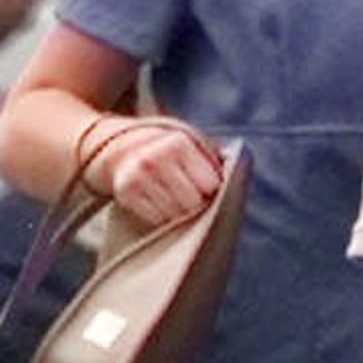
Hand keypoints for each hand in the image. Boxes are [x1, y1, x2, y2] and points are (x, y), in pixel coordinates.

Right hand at [96, 117, 224, 225]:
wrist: (124, 148)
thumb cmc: (172, 152)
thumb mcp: (194, 145)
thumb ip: (216, 159)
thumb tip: (239, 172)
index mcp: (178, 144)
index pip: (209, 184)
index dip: (212, 190)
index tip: (208, 187)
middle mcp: (156, 158)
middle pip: (192, 202)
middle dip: (197, 203)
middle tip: (192, 196)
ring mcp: (138, 176)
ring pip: (174, 214)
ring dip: (180, 212)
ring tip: (176, 199)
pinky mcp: (125, 193)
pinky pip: (156, 219)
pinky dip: (162, 216)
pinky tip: (161, 204)